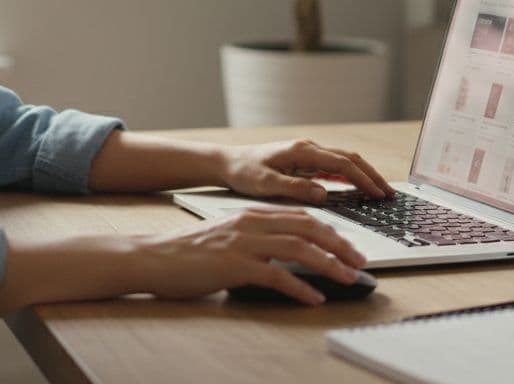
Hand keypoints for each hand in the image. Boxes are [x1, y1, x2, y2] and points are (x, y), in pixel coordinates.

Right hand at [132, 207, 365, 304]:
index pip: (301, 216)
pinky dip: (300, 288)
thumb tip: (287, 256)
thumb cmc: (188, 253)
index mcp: (251, 215)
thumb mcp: (227, 237)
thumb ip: (256, 240)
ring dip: (329, 265)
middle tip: (360, 261)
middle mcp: (251, 224)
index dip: (331, 230)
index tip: (349, 246)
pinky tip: (313, 299)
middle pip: (308, 227)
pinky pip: (277, 276)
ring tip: (348, 279)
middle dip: (339, 244)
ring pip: (299, 248)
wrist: (154, 258)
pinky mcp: (234, 266)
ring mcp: (243, 244)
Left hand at [219, 139, 397, 204]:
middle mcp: (307, 149)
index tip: (379, 194)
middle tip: (389, 194)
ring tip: (379, 191)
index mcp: (302, 152)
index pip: (343, 164)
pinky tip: (356, 188)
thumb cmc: (242, 172)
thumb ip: (295, 188)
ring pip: (344, 161)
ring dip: (363, 174)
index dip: (364, 179)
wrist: (226, 163)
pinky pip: (333, 167)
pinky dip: (349, 176)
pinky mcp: (303, 161)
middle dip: (371, 175)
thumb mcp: (265, 184)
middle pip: (349, 159)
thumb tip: (324, 193)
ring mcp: (306, 154)